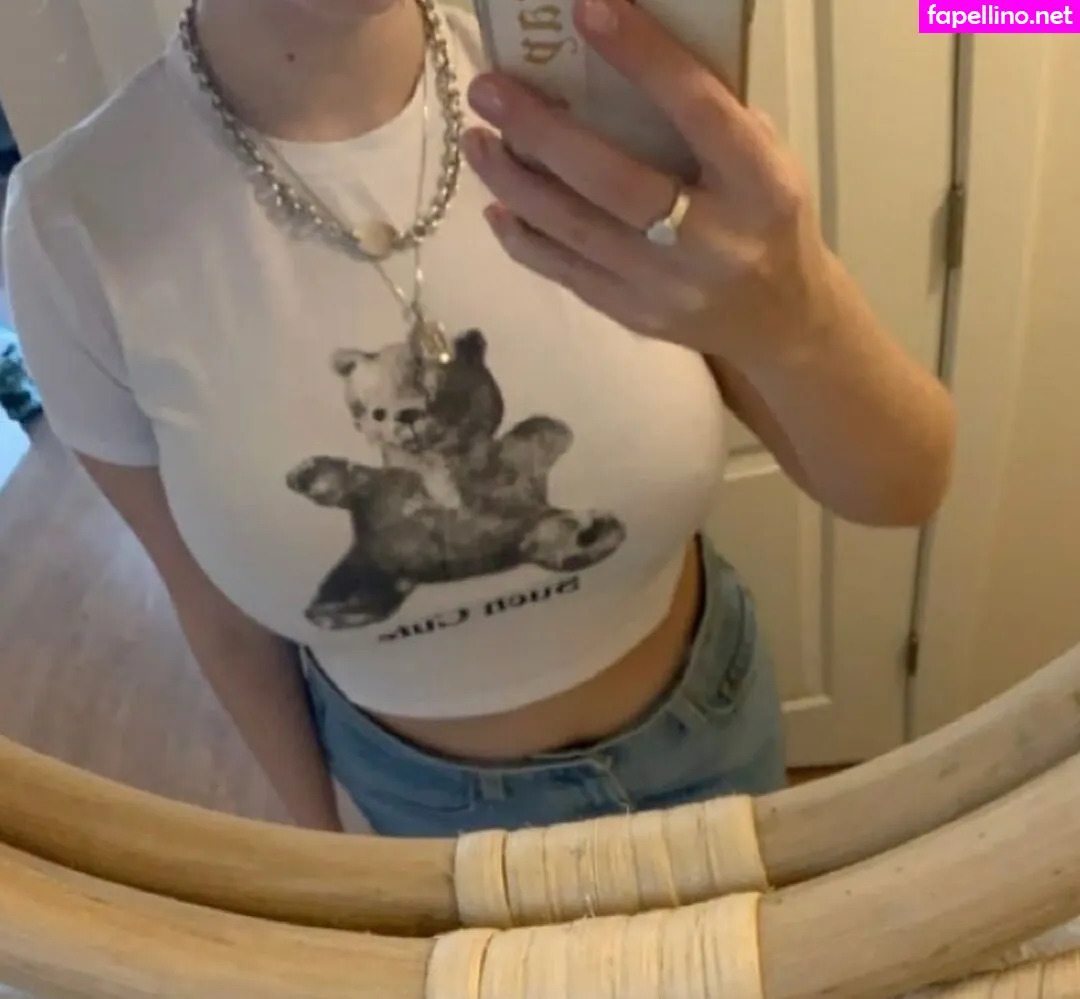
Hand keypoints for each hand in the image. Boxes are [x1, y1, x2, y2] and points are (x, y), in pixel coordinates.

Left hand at [462, 0, 839, 372]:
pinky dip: (525, 239)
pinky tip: (496, 206)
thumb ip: (711, 118)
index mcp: (761, 186)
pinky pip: (568, 274)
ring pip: (578, 231)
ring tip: (477, 141)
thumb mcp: (766, 161)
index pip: (698, 112)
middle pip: (615, 182)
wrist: (779, 321)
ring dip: (517, 184)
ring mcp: (669, 287)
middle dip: (543, 131)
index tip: (587, 9)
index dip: (642, 58)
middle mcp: (714, 241)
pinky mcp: (637, 317)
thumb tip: (625, 60)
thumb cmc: (768, 220)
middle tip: (489, 91)